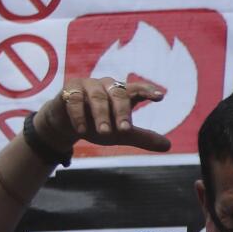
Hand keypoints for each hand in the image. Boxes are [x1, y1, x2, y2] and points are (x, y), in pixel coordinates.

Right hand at [33, 77, 172, 153]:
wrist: (65, 125)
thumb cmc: (96, 124)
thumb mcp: (120, 133)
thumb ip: (142, 137)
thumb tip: (168, 146)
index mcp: (122, 93)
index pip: (138, 89)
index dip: (148, 90)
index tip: (160, 97)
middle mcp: (107, 85)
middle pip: (119, 94)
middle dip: (122, 113)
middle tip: (124, 130)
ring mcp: (88, 85)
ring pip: (98, 97)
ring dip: (101, 116)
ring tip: (104, 133)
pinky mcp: (69, 90)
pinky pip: (75, 100)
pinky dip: (80, 115)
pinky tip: (83, 130)